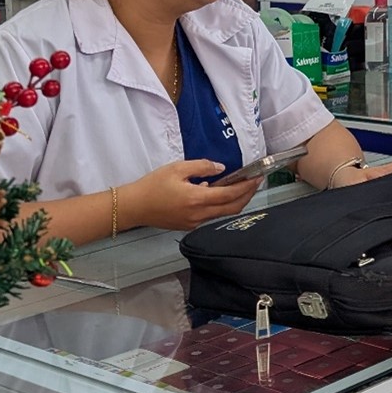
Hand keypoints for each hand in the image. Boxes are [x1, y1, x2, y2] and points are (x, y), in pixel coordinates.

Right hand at [121, 160, 260, 232]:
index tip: (257, 177)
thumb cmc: (152, 186)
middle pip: (232, 208)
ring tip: (242, 186)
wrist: (133, 207)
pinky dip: (220, 205)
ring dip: (235, 201)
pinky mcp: (189, 225)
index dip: (246, 186)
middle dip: (247, 195)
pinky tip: (218, 193)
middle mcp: (198, 215)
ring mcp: (194, 222)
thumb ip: (202, 166)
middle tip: (255, 182)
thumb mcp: (177, 168)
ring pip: (223, 214)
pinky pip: (211, 216)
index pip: (230, 195)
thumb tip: (221, 168)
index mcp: (196, 199)